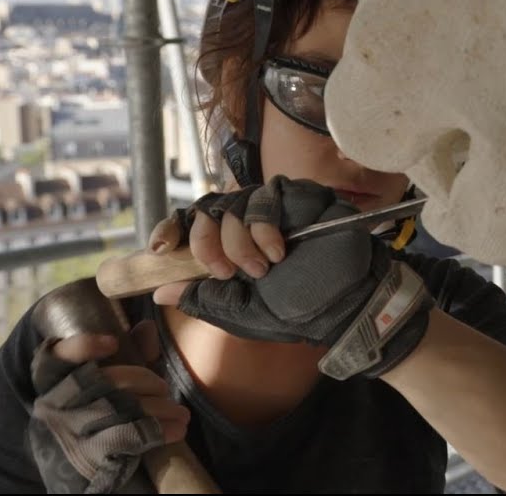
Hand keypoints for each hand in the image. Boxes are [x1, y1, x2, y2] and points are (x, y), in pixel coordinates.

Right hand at [28, 321, 189, 493]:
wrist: (84, 478)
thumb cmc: (100, 425)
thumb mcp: (109, 389)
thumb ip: (128, 357)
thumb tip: (147, 328)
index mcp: (54, 387)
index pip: (53, 360)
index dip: (81, 347)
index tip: (112, 343)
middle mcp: (55, 409)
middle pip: (104, 381)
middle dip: (145, 380)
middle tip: (166, 390)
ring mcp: (71, 434)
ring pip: (120, 408)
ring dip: (160, 408)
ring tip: (181, 414)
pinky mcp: (90, 458)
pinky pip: (129, 436)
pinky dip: (159, 430)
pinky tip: (177, 430)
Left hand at [154, 177, 435, 380]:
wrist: (346, 304)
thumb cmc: (299, 310)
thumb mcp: (241, 311)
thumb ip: (202, 297)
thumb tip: (158, 290)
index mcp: (228, 249)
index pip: (189, 226)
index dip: (169, 230)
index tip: (158, 248)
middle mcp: (247, 224)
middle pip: (206, 210)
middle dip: (206, 242)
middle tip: (223, 271)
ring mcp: (275, 208)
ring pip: (233, 201)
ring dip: (238, 238)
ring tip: (260, 268)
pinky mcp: (300, 196)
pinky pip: (267, 194)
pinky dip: (264, 224)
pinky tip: (277, 250)